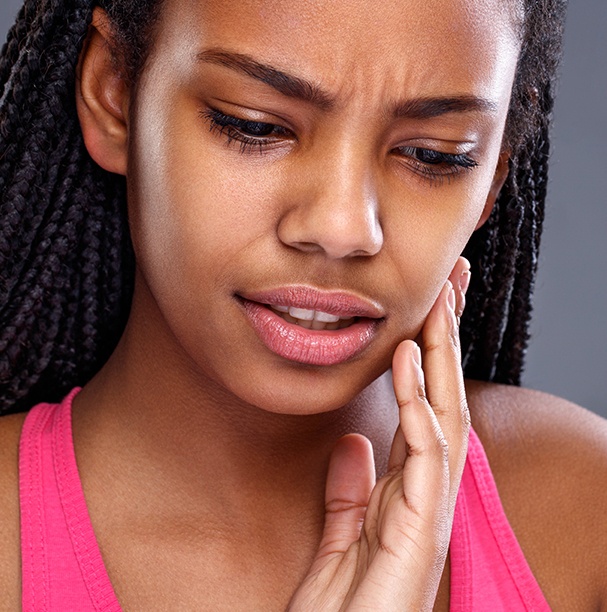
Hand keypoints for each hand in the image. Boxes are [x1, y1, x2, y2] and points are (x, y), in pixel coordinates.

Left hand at [288, 259, 470, 610]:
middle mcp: (429, 490)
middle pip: (445, 397)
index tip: (426, 308)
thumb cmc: (346, 605)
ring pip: (446, 413)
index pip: (426, 406)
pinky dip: (420, 401)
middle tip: (452, 280)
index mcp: (410, 488)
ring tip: (438, 301)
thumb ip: (351, 489)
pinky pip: (427, 450)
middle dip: (449, 338)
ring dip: (443, 355)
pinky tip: (410, 358)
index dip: (430, 355)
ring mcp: (430, 507)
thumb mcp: (342, 532)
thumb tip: (352, 442)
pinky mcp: (423, 526)